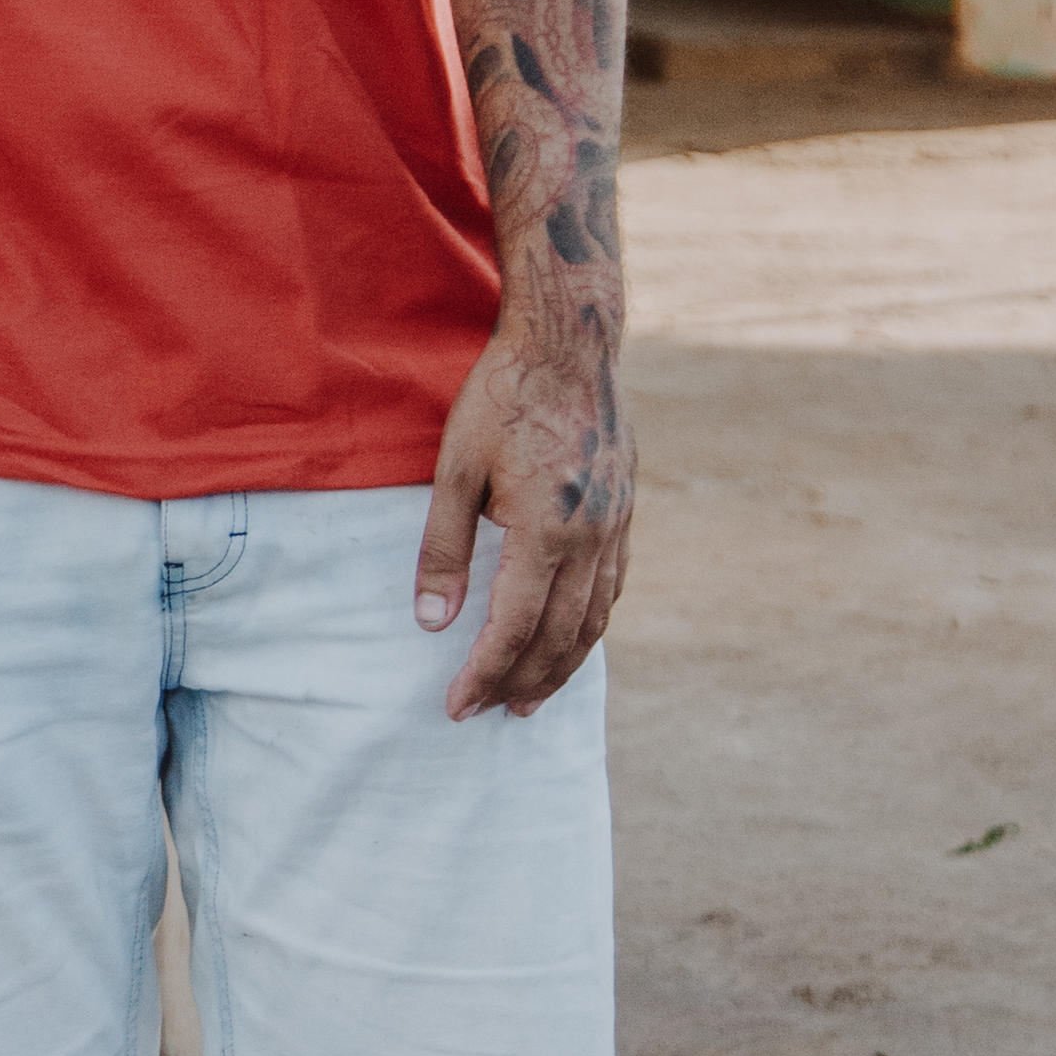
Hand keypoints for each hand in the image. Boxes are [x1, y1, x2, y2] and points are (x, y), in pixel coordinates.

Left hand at [414, 310, 631, 719]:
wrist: (570, 342)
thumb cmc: (502, 397)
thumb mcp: (455, 469)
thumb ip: (443, 549)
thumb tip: (431, 622)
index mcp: (545, 529)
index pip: (512, 628)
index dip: (483, 674)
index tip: (457, 706)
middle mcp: (591, 537)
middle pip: (557, 637)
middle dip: (520, 682)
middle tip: (489, 713)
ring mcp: (615, 527)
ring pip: (594, 620)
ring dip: (561, 666)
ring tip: (531, 699)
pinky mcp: (624, 512)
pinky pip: (612, 588)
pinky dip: (589, 626)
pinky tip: (568, 641)